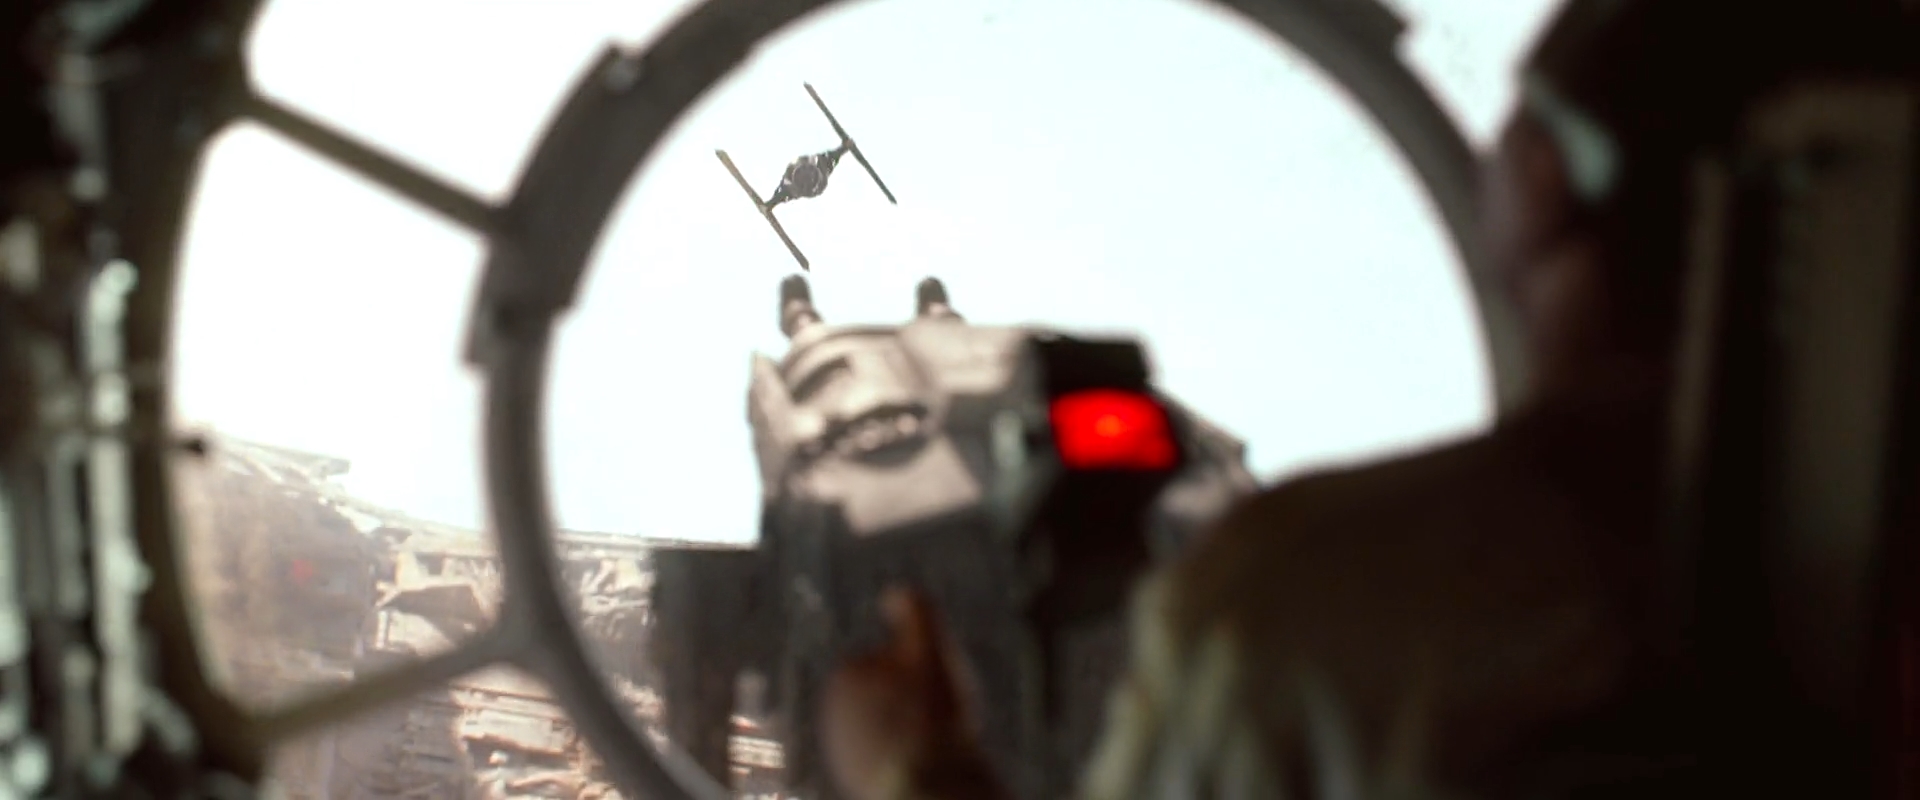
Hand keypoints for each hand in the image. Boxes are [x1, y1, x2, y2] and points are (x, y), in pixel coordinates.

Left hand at [819, 587, 1008, 799]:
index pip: (894, 661)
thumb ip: (915, 609)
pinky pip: (888, 758)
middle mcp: (832, 714)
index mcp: (845, 676)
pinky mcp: (854, 779)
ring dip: (912, 732)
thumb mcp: (929, 646)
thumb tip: (896, 592)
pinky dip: (905, 758)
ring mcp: (842, 750)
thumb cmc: (929, 715)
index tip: (938, 691)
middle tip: (940, 719)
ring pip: (891, 727)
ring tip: (935, 745)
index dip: (922, 672)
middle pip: (890, 694)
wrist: (924, 785)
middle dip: (914, 702)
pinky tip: (924, 766)